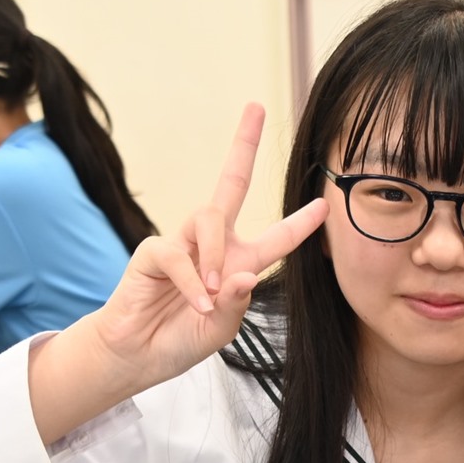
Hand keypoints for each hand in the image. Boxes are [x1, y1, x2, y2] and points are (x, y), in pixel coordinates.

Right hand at [82, 104, 326, 395]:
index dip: (300, 224)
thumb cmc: (181, 339)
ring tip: (213, 294)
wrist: (139, 356)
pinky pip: (177, 253)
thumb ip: (237, 303)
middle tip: (256, 106)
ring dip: (217, 256)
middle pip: (230, 182)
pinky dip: (192, 281)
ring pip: (208, 217)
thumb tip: (243, 276)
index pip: (275, 238)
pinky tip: (198, 302)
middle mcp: (213, 245)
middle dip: (243, 145)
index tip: (323, 205)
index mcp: (239, 263)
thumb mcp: (222, 328)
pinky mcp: (153, 252)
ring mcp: (182, 244)